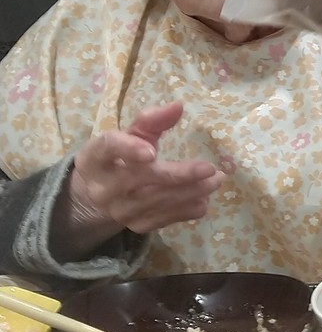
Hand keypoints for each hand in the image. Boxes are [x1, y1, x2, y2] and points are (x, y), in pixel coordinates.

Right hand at [51, 102, 224, 259]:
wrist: (97, 196)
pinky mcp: (134, 225)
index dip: (128, 149)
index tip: (152, 152)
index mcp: (96, 156)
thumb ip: (152, 120)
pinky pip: (162, 219)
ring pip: (156, 201)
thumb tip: (179, 106)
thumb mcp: (130, 134)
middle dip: (178, 175)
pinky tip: (204, 200)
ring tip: (215, 180)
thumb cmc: (118, 156)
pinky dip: (185, 211)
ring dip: (190, 192)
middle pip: (141, 179)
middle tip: (210, 169)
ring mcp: (118, 210)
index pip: (108, 149)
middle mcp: (103, 187)